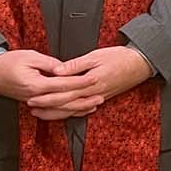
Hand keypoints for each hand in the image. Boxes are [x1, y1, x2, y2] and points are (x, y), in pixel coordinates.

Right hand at [0, 48, 97, 118]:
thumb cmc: (8, 62)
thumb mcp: (30, 57)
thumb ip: (49, 63)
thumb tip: (65, 68)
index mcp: (36, 85)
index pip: (63, 85)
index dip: (81, 82)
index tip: (95, 77)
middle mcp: (36, 97)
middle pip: (64, 101)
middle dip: (84, 98)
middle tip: (101, 94)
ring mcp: (34, 102)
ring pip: (60, 110)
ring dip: (78, 108)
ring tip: (95, 104)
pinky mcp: (34, 103)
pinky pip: (53, 111)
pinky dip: (67, 111)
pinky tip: (78, 110)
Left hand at [37, 47, 154, 118]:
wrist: (140, 64)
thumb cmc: (120, 57)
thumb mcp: (96, 55)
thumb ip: (75, 65)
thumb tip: (57, 71)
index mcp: (89, 82)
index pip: (63, 92)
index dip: (46, 95)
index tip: (32, 95)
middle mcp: (92, 94)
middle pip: (65, 104)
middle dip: (46, 106)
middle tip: (30, 106)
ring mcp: (97, 98)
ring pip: (73, 110)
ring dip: (56, 113)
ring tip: (41, 113)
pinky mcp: (101, 98)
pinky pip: (82, 110)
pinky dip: (71, 113)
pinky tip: (63, 114)